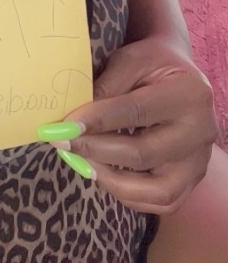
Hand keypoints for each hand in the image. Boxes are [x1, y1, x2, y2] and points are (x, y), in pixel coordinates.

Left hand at [63, 35, 217, 213]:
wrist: (179, 74)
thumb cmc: (152, 63)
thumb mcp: (131, 60)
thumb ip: (107, 86)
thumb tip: (75, 120)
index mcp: (188, 93)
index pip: (135, 112)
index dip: (97, 121)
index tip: (65, 126)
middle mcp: (200, 131)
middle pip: (144, 154)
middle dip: (96, 151)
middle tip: (63, 144)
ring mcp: (200, 159)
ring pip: (158, 191)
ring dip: (112, 181)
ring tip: (81, 162)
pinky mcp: (193, 178)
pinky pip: (164, 202)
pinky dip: (130, 196)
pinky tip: (103, 176)